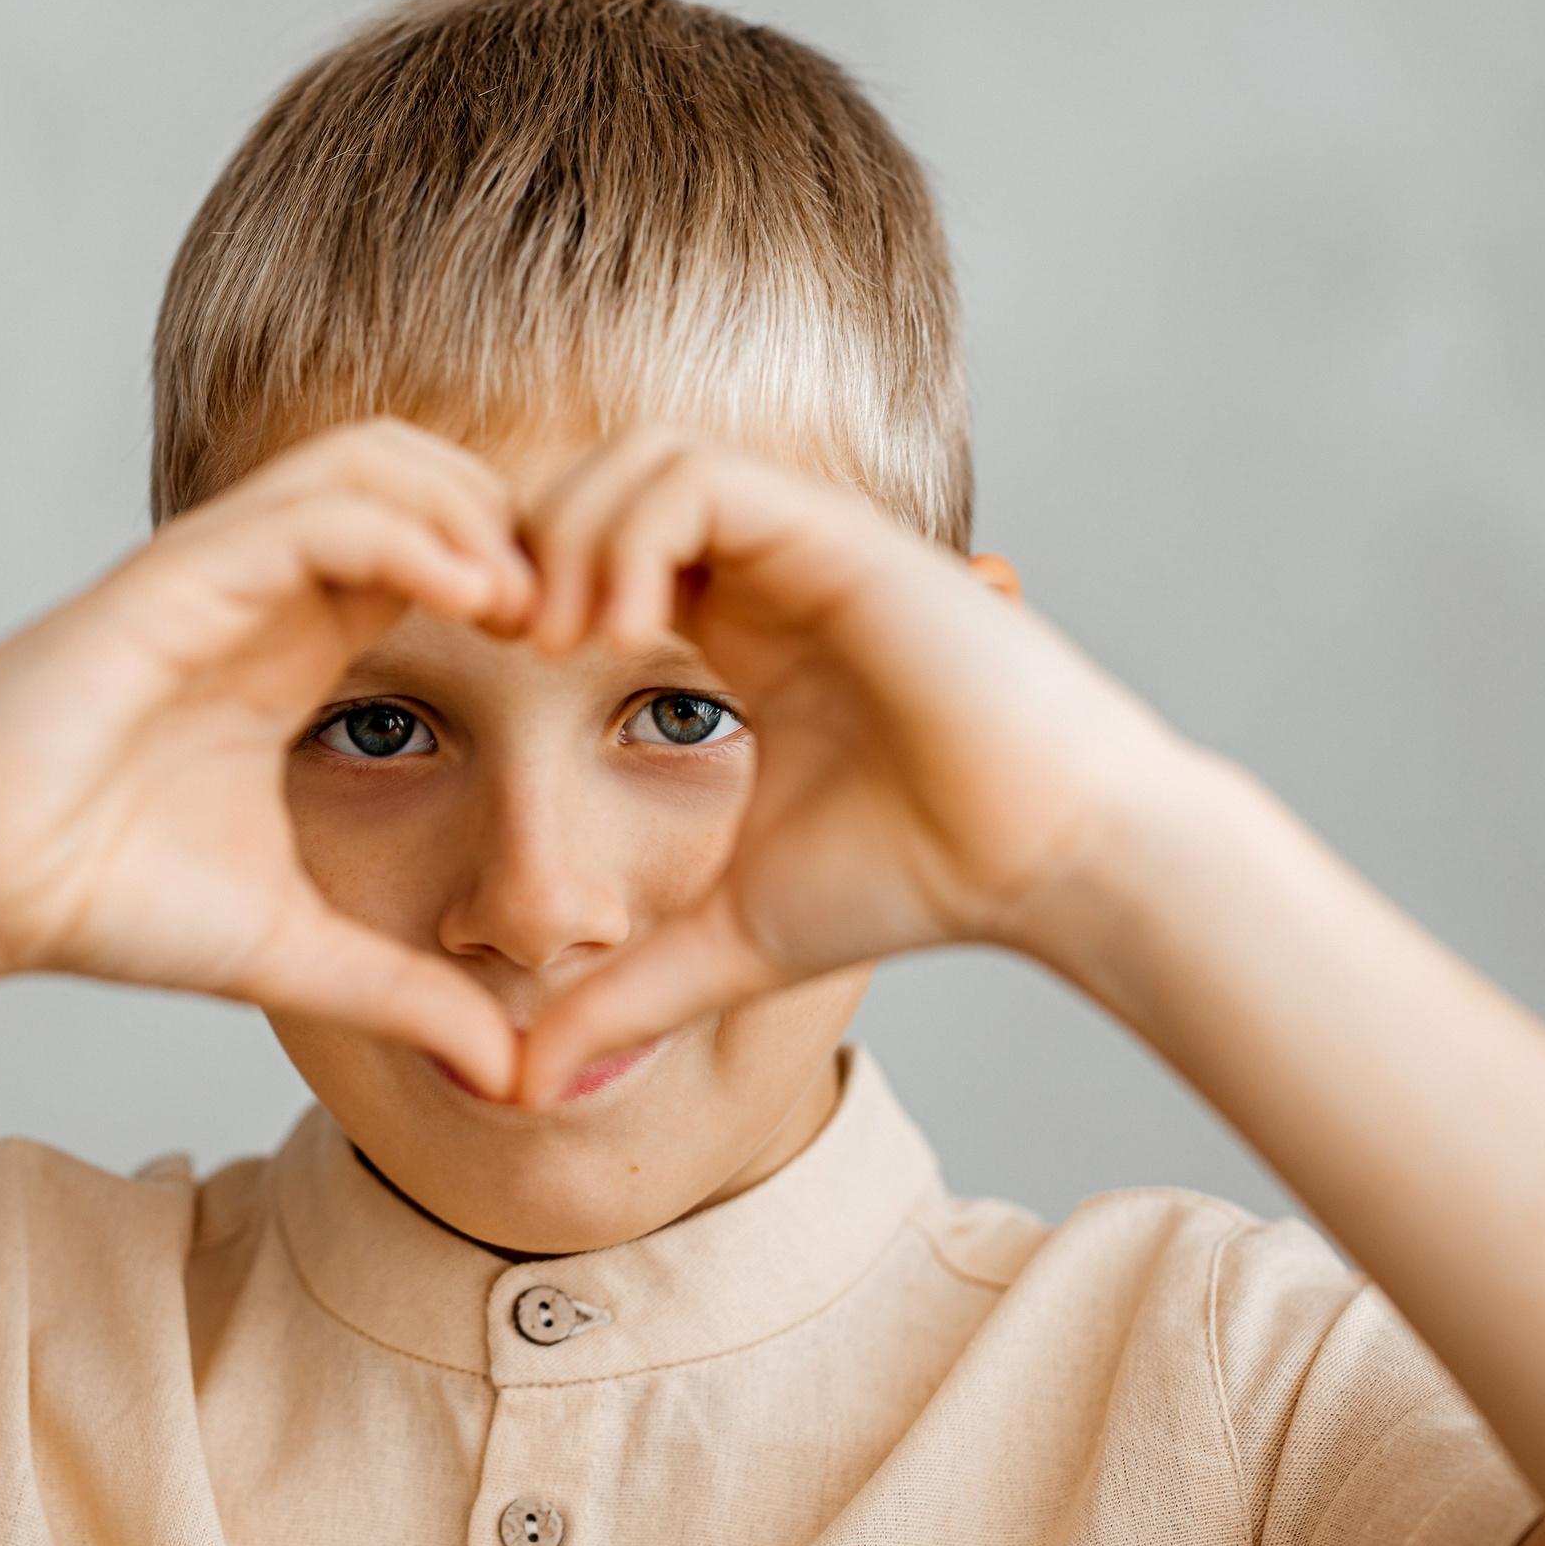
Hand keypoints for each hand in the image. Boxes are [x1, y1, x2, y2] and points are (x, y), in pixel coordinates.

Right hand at [0, 420, 533, 1094]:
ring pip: (373, 461)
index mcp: (296, 648)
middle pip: (424, 474)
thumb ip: (403, 996)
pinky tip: (471, 592)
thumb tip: (509, 1075)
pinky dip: (405, 527)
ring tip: (530, 599)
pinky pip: (310, 509)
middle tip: (582, 612)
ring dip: (471, 507)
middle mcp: (266, 592)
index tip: (593, 656)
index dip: (526, 579)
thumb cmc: (98, 900)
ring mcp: (219, 575)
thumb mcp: (292, 952)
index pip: (438, 551)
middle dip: (518, 520)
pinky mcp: (172, 579)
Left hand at [515, 429, 1201, 1104]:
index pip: (593, 549)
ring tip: (564, 643)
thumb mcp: (725, 942)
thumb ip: (623, 994)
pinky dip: (631, 535)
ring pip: (639, 457)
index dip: (524, 591)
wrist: (1047, 865)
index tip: (497, 675)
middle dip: (525, 544)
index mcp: (735, 628)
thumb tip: (520, 1088)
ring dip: (572, 535)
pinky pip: (698, 480)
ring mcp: (801, 545)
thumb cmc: (913, 883)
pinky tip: (622, 632)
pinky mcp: (841, 539)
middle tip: (507, 645)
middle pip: (597, 478)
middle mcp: (763, 570)